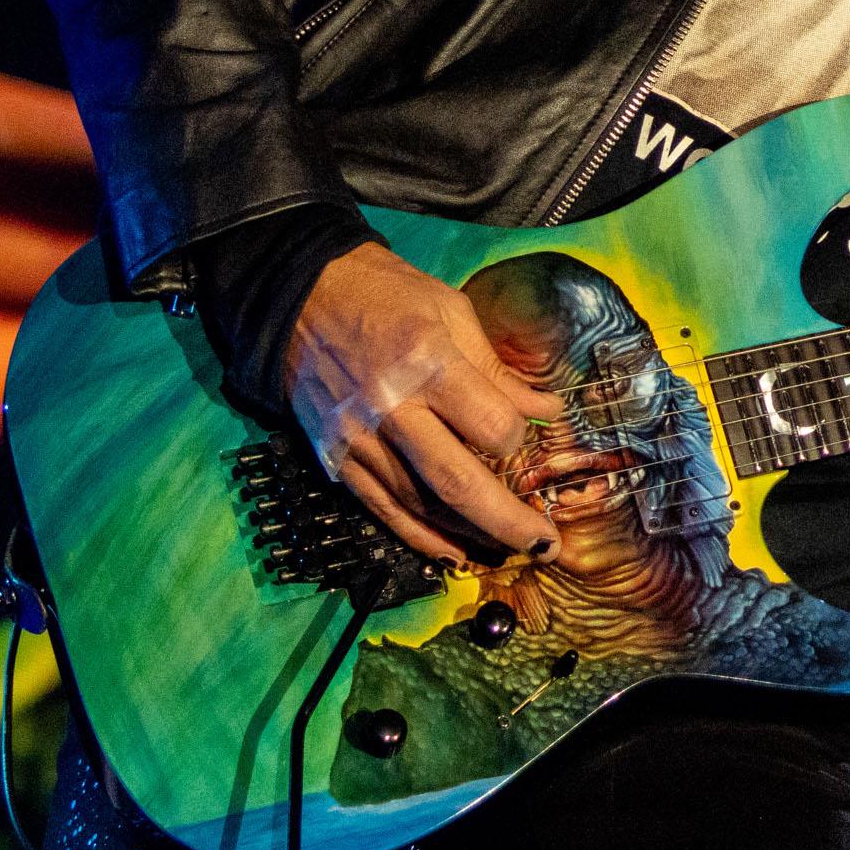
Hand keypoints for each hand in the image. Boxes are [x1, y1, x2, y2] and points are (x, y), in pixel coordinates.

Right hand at [281, 243, 557, 563]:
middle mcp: (391, 409)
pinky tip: (454, 554)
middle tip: (546, 545)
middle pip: (457, 483)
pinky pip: (383, 510)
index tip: (527, 434)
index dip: (518, 439)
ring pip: (421, 505)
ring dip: (470, 535)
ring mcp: (359, 440)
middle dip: (507, 521)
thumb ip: (497, 371)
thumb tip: (546, 410)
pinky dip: (420, 537)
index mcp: (428, 363)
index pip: (490, 426)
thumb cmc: (388, 296)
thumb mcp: (453, 313)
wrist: (303, 296)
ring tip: (510, 549)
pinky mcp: (336, 459)